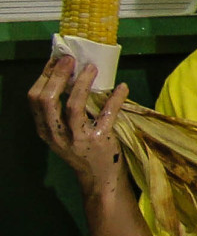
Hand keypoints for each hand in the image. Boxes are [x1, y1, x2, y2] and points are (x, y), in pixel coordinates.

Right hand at [28, 55, 129, 191]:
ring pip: (73, 106)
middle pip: (48, 100)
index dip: (44, 77)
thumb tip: (70, 75)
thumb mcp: (64, 132)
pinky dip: (115, 99)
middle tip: (70, 59)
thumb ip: (62, 111)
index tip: (56, 60)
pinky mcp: (99, 141)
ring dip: (82, 83)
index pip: (35, 99)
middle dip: (58, 76)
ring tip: (92, 67)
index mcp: (45, 129)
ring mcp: (77, 139)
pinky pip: (107, 115)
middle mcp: (57, 134)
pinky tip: (122, 87)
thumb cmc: (83, 148)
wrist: (99, 177)